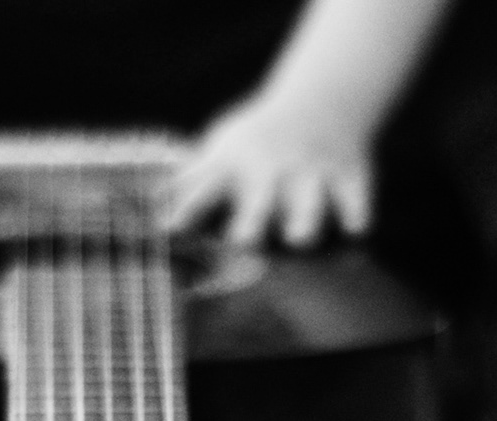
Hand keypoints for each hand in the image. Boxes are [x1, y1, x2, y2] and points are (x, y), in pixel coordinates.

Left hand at [166, 96, 373, 248]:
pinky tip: (355, 231)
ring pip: (309, 202)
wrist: (321, 102)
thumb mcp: (216, 155)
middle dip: (251, 220)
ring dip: (304, 218)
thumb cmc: (253, 143)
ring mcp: (310, 175)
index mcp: (231, 169)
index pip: (203, 189)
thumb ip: (184, 189)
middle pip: (258, 201)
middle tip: (242, 241)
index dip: (186, 211)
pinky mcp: (350, 178)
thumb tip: (141, 217)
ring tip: (298, 239)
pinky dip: (356, 215)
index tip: (168, 233)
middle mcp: (269, 172)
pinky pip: (356, 200)